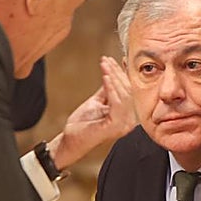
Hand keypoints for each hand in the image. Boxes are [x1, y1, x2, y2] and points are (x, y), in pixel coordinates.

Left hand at [49, 56, 135, 170]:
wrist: (71, 140)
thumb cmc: (83, 124)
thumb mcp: (97, 102)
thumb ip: (107, 90)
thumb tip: (111, 73)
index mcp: (127, 115)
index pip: (129, 90)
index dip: (121, 74)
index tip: (112, 60)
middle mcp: (129, 121)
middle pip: (128, 91)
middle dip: (117, 73)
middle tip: (106, 60)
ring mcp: (124, 125)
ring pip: (124, 94)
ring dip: (113, 77)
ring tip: (104, 65)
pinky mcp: (115, 126)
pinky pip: (117, 102)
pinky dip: (111, 87)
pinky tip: (105, 77)